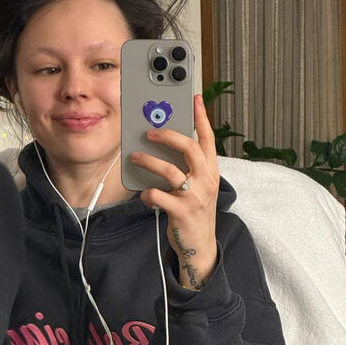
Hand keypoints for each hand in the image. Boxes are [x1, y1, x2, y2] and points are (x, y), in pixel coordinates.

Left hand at [129, 94, 219, 289]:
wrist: (199, 246)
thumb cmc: (194, 211)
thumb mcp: (196, 186)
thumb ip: (186, 167)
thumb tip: (162, 144)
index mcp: (211, 171)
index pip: (208, 139)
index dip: (201, 117)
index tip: (194, 98)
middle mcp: (206, 181)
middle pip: (190, 148)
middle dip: (168, 135)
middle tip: (149, 132)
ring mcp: (195, 197)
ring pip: (170, 171)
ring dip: (149, 161)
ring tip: (135, 157)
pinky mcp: (182, 212)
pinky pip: (158, 196)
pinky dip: (147, 194)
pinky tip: (145, 195)